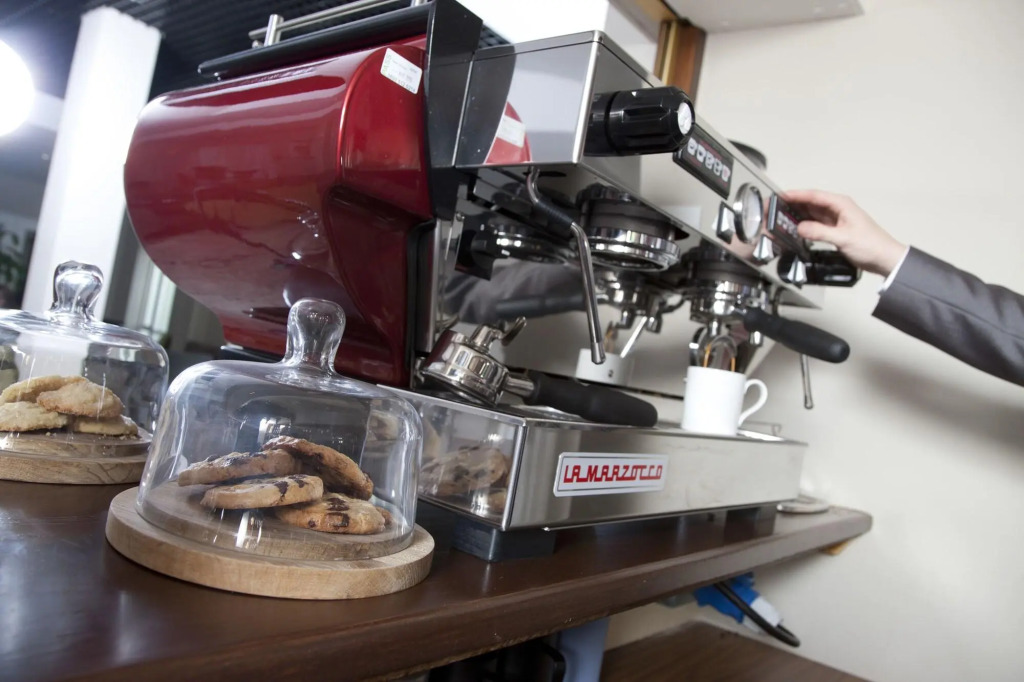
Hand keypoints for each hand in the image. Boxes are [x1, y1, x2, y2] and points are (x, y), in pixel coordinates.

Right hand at [783, 189, 906, 275]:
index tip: (780, 196)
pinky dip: (806, 226)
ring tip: (781, 218)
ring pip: (812, 213)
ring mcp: (837, 219)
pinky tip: (796, 229)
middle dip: (793, 204)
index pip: (814, 196)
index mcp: (841, 204)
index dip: (796, 195)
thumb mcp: (843, 238)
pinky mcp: (836, 230)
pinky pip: (816, 224)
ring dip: (798, 215)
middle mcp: (838, 209)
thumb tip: (800, 227)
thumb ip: (820, 232)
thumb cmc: (871, 245)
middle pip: (811, 203)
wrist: (885, 258)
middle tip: (776, 208)